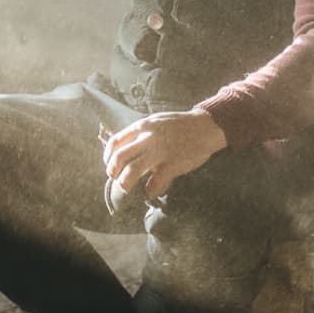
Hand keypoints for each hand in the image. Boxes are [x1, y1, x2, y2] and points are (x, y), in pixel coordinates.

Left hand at [100, 110, 227, 204]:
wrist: (205, 127)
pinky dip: (149, 190)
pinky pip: (154, 183)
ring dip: (125, 183)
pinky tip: (150, 191)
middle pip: (119, 157)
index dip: (108, 155)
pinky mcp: (171, 165)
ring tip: (126, 188)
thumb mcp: (156, 121)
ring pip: (132, 171)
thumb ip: (142, 132)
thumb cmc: (180, 125)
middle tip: (114, 178)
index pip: (116, 141)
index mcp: (142, 126)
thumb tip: (127, 145)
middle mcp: (147, 138)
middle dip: (112, 171)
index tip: (108, 164)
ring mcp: (159, 152)